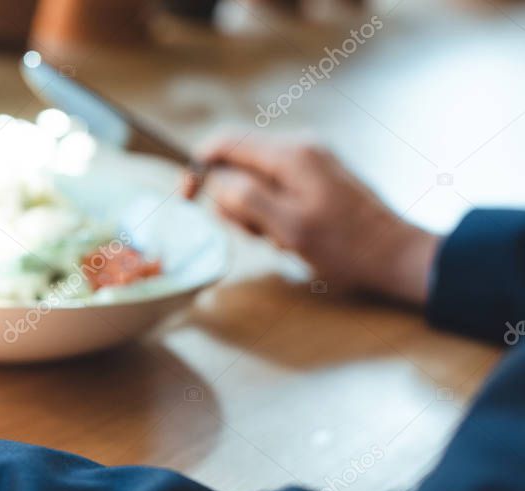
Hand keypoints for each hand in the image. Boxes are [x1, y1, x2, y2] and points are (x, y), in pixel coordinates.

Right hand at [185, 135, 439, 304]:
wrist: (397, 254)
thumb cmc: (346, 247)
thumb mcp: (290, 228)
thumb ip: (248, 199)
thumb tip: (216, 181)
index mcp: (291, 154)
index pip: (225, 142)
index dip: (197, 167)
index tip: (186, 198)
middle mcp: (299, 147)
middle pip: (238, 162)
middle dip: (232, 199)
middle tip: (255, 234)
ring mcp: (310, 160)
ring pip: (254, 178)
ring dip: (253, 211)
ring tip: (278, 238)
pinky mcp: (316, 176)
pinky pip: (274, 186)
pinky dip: (270, 211)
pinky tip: (289, 235)